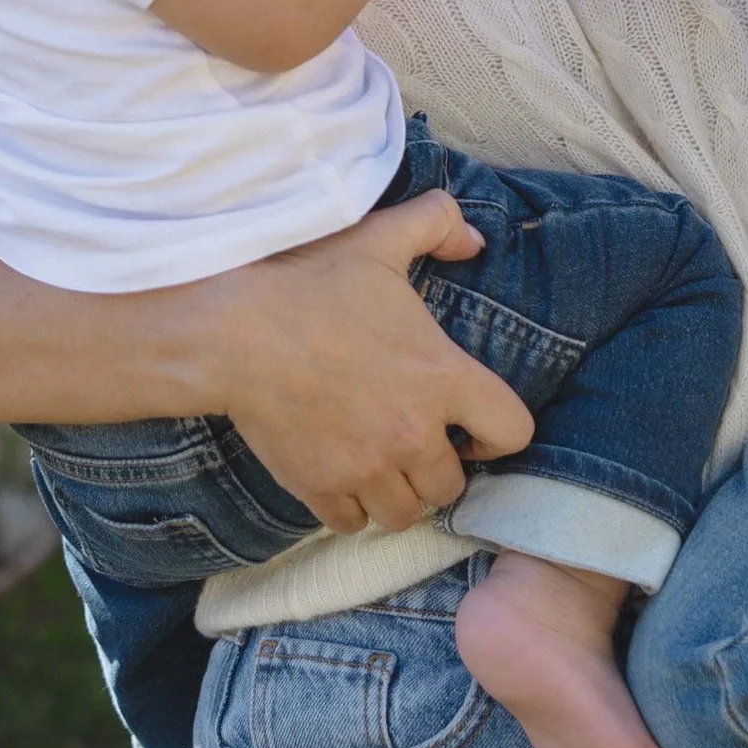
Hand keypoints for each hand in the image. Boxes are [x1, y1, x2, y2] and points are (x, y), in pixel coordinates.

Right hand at [209, 190, 531, 532]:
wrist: (235, 331)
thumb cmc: (311, 285)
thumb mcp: (379, 239)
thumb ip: (437, 223)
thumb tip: (474, 239)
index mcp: (442, 378)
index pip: (512, 431)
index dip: (498, 432)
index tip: (473, 425)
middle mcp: (413, 433)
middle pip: (453, 486)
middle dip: (439, 468)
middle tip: (415, 443)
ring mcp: (366, 468)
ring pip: (405, 514)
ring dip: (398, 494)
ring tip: (380, 465)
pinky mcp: (320, 488)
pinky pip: (353, 524)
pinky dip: (351, 508)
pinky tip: (340, 476)